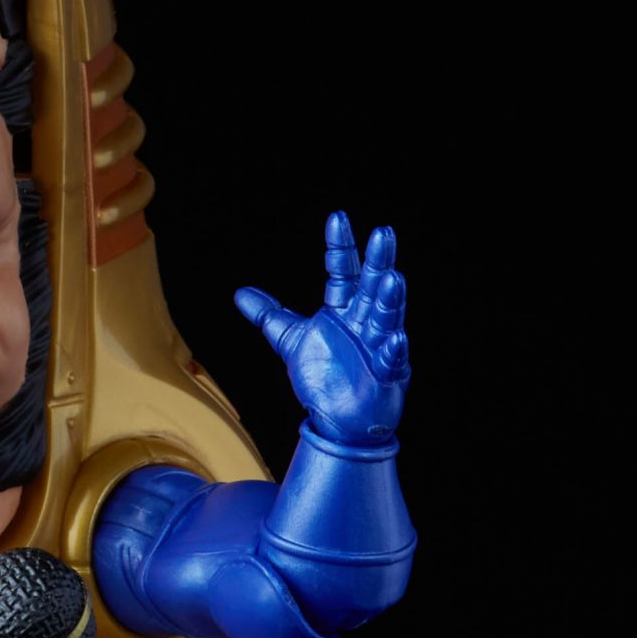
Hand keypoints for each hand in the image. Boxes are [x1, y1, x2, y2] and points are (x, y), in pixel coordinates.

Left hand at [233, 212, 410, 445]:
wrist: (337, 419)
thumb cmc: (323, 377)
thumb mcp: (291, 341)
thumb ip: (270, 316)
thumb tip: (240, 293)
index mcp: (343, 310)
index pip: (342, 272)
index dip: (339, 247)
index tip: (337, 218)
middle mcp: (363, 323)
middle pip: (371, 286)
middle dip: (378, 261)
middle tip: (383, 232)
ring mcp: (378, 347)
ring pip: (386, 318)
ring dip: (389, 299)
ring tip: (392, 278)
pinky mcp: (387, 374)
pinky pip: (392, 360)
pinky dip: (394, 350)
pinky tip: (395, 338)